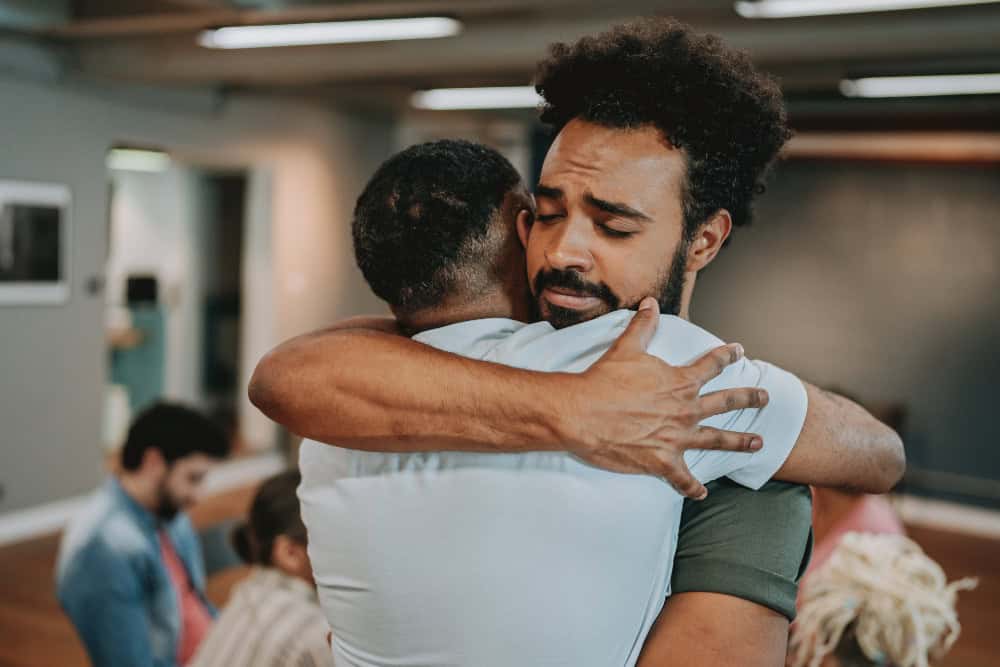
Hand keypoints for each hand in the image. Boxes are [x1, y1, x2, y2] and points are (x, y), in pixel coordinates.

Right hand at [566, 297, 768, 498]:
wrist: (581, 413)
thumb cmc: (603, 380)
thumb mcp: (625, 348)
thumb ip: (642, 326)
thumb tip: (650, 303)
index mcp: (679, 382)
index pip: (711, 365)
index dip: (727, 355)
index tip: (739, 351)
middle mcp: (685, 410)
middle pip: (726, 402)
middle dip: (749, 398)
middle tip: (765, 397)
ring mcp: (676, 438)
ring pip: (717, 440)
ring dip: (739, 442)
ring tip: (757, 443)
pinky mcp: (662, 462)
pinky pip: (683, 480)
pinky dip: (692, 488)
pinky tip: (702, 493)